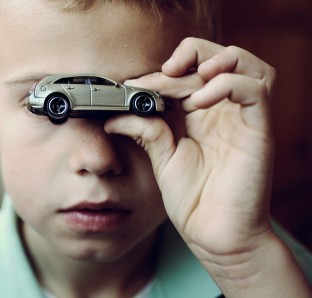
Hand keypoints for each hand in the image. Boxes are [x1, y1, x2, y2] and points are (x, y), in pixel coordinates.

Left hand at [106, 38, 309, 295]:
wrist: (213, 233)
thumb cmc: (192, 198)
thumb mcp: (161, 156)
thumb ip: (145, 129)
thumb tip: (112, 115)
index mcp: (200, 114)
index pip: (189, 73)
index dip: (162, 71)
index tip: (133, 85)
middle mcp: (222, 111)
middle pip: (216, 58)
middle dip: (188, 56)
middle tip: (163, 73)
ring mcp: (241, 119)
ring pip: (244, 64)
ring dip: (216, 59)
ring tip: (190, 77)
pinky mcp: (257, 130)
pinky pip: (255, 90)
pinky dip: (227, 84)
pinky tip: (199, 101)